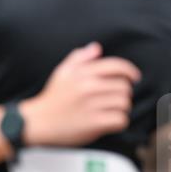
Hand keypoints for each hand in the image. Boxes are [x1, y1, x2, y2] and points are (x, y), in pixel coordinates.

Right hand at [22, 42, 139, 146]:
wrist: (36, 122)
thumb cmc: (51, 99)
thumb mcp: (61, 73)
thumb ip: (79, 58)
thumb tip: (96, 48)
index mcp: (82, 73)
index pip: (117, 67)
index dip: (130, 72)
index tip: (133, 78)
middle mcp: (87, 87)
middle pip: (124, 87)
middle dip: (122, 94)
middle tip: (112, 100)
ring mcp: (91, 105)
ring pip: (124, 103)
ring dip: (120, 109)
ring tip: (109, 111)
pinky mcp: (94, 123)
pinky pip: (121, 120)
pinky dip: (118, 122)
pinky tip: (108, 122)